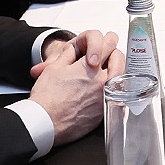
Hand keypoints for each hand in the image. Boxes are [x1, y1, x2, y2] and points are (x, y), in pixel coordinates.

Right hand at [27, 30, 122, 145]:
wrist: (44, 123)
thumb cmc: (46, 99)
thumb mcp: (53, 68)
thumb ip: (67, 55)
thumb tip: (73, 49)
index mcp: (90, 67)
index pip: (108, 44)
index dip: (107, 40)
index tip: (106, 42)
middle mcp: (102, 81)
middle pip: (119, 58)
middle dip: (114, 54)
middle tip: (108, 55)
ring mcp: (105, 97)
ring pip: (120, 76)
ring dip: (115, 70)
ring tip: (106, 71)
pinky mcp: (104, 111)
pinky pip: (115, 95)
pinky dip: (112, 89)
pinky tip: (102, 90)